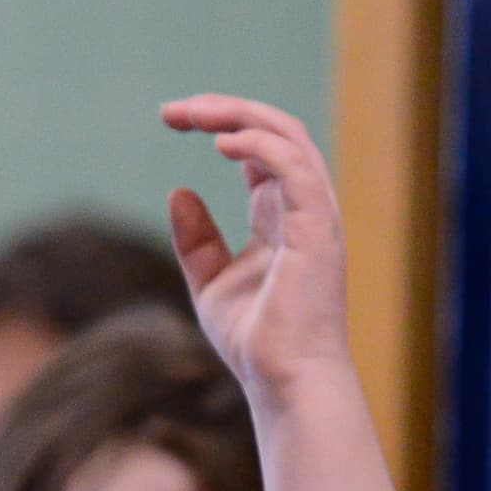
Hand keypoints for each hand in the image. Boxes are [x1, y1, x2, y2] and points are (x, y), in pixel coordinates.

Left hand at [160, 95, 354, 403]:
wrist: (285, 381)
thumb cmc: (257, 342)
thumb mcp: (211, 284)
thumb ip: (197, 240)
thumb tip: (178, 191)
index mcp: (280, 217)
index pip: (259, 150)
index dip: (220, 125)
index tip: (173, 118)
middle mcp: (302, 208)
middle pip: (275, 131)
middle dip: (226, 110)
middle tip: (175, 109)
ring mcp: (314, 215)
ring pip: (288, 137)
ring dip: (240, 116)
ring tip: (194, 114)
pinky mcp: (317, 228)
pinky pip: (294, 166)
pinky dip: (259, 145)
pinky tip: (221, 144)